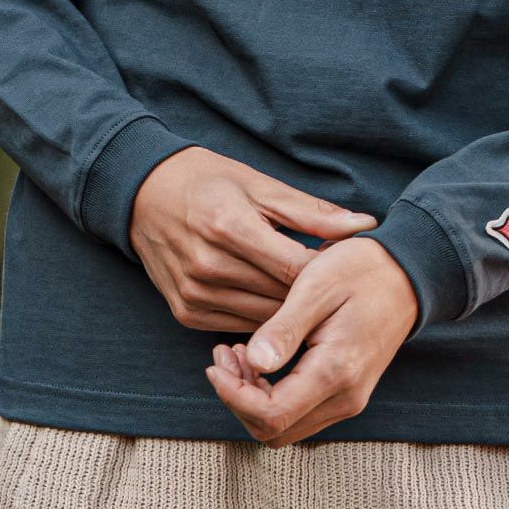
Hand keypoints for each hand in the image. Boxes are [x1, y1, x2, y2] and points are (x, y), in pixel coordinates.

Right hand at [129, 146, 379, 332]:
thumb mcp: (259, 184)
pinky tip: (281, 306)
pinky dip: (264, 318)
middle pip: (282, 298)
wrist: (143, 195)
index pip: (296, 267)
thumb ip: (312, 211)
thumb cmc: (208, 181)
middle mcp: (208, 266)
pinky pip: (239, 326)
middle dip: (316, 295)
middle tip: (343, 288)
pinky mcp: (185, 313)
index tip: (353, 267)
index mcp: (230, 226)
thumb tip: (365, 225)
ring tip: (318, 299)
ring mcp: (194, 294)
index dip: (330, 272)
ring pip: (264, 319)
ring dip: (293, 313)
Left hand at [203, 236, 419, 444]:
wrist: (408, 273)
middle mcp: (346, 397)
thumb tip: (253, 364)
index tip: (216, 363)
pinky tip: (261, 358)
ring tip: (236, 353)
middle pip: (274, 432)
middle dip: (237, 400)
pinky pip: (299, 413)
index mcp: (336, 371)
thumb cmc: (361, 270)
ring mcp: (349, 399)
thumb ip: (285, 328)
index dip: (233, 397)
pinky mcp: (347, 393)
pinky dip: (271, 395)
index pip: (271, 416)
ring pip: (285, 427)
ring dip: (251, 399)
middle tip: (223, 355)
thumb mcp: (318, 285)